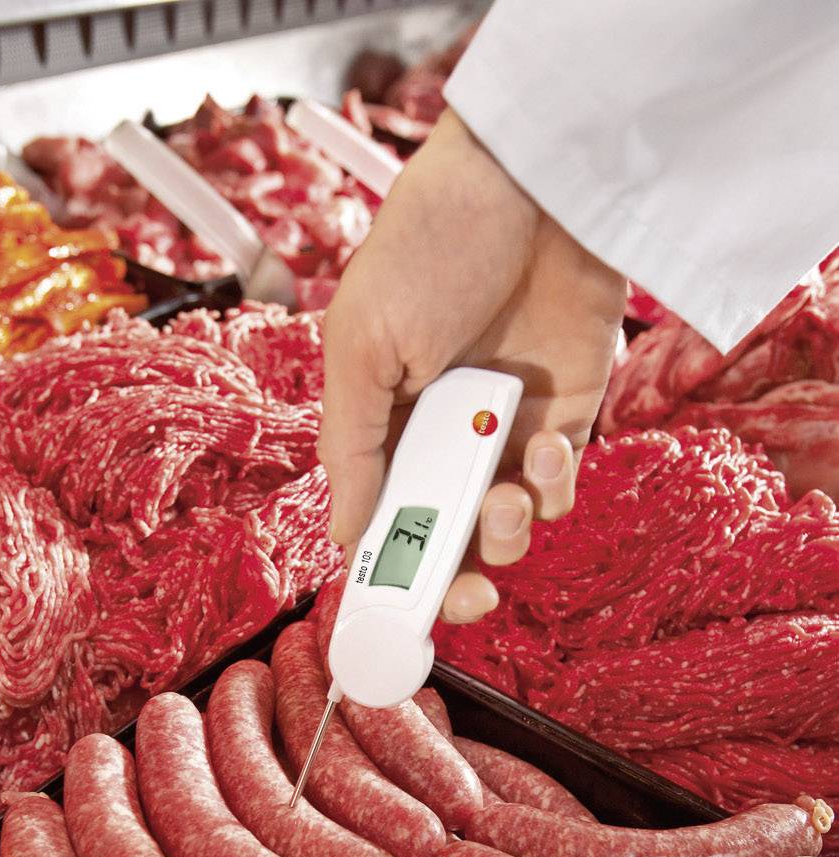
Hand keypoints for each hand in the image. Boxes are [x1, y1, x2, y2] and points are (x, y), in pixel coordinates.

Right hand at [318, 108, 625, 621]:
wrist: (532, 184)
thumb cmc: (429, 249)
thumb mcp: (362, 347)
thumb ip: (351, 449)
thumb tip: (346, 535)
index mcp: (380, 424)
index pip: (380, 519)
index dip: (390, 571)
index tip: (398, 615)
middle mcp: (442, 434)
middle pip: (446, 537)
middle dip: (457, 574)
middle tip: (467, 591)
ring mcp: (505, 428)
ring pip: (506, 524)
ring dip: (508, 532)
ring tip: (508, 497)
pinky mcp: (567, 416)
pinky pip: (558, 486)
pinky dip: (554, 487)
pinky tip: (544, 449)